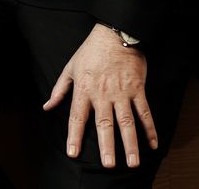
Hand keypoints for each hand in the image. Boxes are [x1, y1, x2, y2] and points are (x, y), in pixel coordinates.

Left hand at [42, 24, 156, 168]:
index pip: (77, 117)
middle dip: (107, 146)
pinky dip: (149, 128)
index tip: (73, 153)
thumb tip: (47, 106)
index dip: (74, 135)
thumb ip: (59, 89)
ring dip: (130, 143)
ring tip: (132, 161)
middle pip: (105, 124)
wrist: (115, 33)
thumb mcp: (70, 67)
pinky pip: (144, 111)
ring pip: (126, 121)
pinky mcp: (137, 88)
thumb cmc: (91, 51)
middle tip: (108, 165)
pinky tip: (152, 144)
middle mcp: (103, 94)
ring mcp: (121, 92)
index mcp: (84, 89)